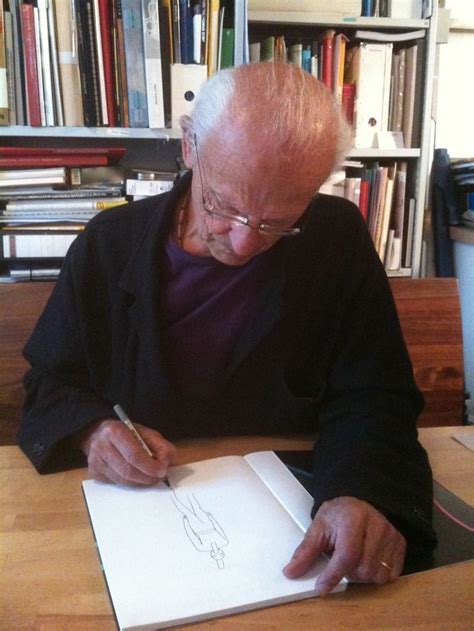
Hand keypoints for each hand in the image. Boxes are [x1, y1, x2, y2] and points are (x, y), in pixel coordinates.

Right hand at [80, 419, 176, 485]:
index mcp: (114, 431)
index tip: (162, 471)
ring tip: (149, 477)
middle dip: (147, 477)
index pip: (133, 455)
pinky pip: (116, 483)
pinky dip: (130, 482)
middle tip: (158, 477)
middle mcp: (101, 446)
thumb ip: (158, 444)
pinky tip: (135, 476)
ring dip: (140, 482)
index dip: (149, 466)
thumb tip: (167, 461)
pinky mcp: (94, 473)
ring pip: (122, 480)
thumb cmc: (124, 433)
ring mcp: (95, 461)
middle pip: (127, 470)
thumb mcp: (143, 431)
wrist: (97, 433)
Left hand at [283, 496, 405, 594]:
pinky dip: (376, 574)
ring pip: (376, 575)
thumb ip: (305, 551)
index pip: (346, 555)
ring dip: (361, 575)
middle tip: (340, 559)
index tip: (321, 587)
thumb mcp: (318, 527)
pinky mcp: (400, 543)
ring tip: (354, 559)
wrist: (358, 502)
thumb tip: (291, 572)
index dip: (332, 575)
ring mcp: (391, 534)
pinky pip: (390, 575)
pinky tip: (367, 560)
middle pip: (362, 569)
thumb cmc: (338, 515)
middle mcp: (376, 525)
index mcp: (353, 518)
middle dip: (347, 572)